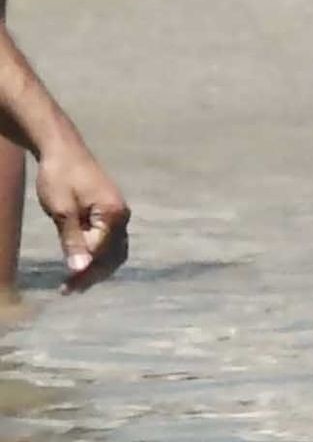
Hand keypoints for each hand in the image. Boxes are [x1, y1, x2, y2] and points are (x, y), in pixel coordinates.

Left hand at [35, 143, 128, 293]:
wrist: (63, 151)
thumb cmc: (60, 177)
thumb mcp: (62, 210)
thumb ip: (72, 240)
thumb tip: (79, 269)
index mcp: (113, 214)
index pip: (102, 253)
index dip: (85, 272)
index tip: (65, 288)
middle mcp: (122, 216)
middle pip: (114, 256)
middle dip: (93, 275)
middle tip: (68, 290)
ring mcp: (119, 215)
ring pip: (113, 251)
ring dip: (96, 268)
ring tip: (74, 283)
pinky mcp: (110, 213)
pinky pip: (109, 242)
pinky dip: (97, 256)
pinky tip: (81, 262)